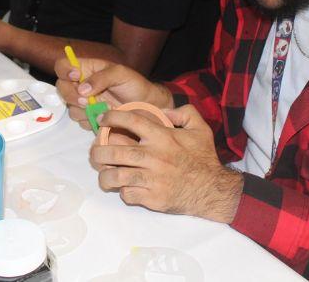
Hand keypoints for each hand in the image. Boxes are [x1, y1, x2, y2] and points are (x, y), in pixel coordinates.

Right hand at [55, 58, 171, 130]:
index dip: (65, 70)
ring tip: (103, 108)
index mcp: (87, 69)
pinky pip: (80, 121)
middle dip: (71, 95)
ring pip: (70, 107)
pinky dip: (90, 120)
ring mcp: (84, 103)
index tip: (76, 76)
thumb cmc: (135, 86)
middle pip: (61, 88)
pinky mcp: (88, 118)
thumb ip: (101, 77)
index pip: (63, 66)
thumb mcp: (121, 74)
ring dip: (84, 109)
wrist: (147, 107)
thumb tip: (82, 89)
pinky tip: (104, 116)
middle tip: (88, 101)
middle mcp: (81, 85)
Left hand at [91, 105, 242, 222]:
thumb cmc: (204, 158)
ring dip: (105, 175)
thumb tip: (163, 110)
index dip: (111, 117)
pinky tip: (126, 188)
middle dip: (98, 151)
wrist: (213, 190)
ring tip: (105, 173)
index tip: (103, 119)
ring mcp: (152, 179)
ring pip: (115, 176)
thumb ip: (184, 112)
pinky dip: (123, 192)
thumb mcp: (200, 128)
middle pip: (114, 151)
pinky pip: (127, 194)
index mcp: (162, 137)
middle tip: (95, 152)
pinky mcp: (153, 198)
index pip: (130, 121)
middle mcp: (154, 156)